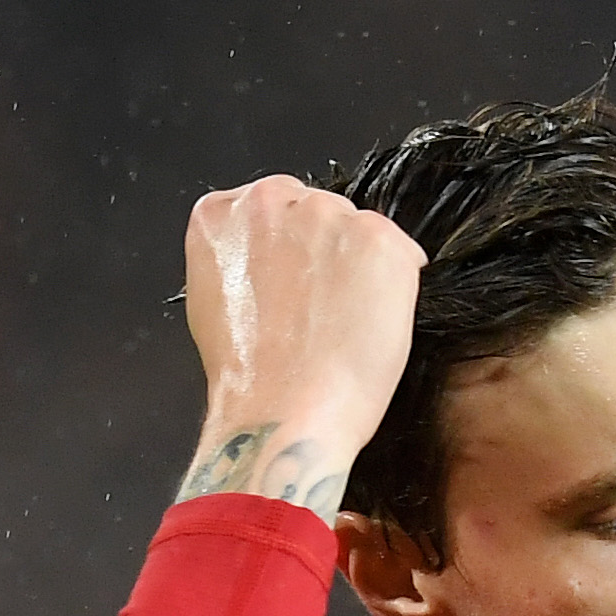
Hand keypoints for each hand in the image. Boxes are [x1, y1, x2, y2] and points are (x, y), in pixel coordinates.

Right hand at [176, 175, 423, 513]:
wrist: (284, 414)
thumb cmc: (250, 378)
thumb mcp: (213, 302)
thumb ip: (240, 258)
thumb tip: (271, 259)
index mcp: (221, 214)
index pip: (273, 207)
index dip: (291, 251)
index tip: (296, 284)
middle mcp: (271, 200)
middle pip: (318, 210)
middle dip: (326, 253)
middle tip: (323, 311)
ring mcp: (327, 215)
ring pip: (359, 229)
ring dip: (362, 267)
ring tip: (345, 326)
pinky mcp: (377, 238)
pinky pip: (401, 252)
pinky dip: (398, 286)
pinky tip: (373, 326)